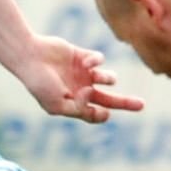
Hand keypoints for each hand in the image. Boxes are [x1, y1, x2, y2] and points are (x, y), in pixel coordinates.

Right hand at [21, 35, 145, 122]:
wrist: (29, 55)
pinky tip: (88, 62)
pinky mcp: (81, 56)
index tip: (104, 112)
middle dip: (125, 102)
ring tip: (103, 78)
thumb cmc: (39, 82)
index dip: (102, 115)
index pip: (95, 114)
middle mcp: (79, 90)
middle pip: (107, 99)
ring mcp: (81, 73)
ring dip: (109, 79)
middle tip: (142, 105)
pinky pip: (99, 60)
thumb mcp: (56, 104)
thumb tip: (93, 97)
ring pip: (106, 79)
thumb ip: (77, 107)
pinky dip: (97, 62)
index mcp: (72, 104)